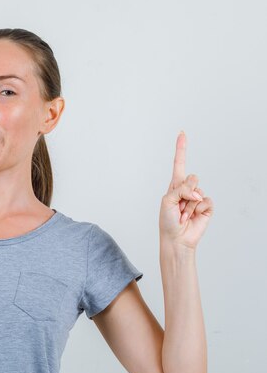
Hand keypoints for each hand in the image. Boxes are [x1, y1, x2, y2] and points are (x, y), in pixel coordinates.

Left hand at [159, 131, 213, 250]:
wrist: (176, 239)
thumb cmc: (167, 221)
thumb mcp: (167, 200)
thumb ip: (180, 189)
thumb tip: (197, 190)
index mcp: (174, 186)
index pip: (179, 164)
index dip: (181, 148)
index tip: (182, 133)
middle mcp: (186, 189)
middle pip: (191, 178)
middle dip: (185, 191)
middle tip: (178, 206)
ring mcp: (197, 198)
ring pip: (198, 190)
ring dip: (189, 204)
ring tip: (183, 214)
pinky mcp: (206, 207)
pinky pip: (206, 200)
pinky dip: (198, 209)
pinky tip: (192, 217)